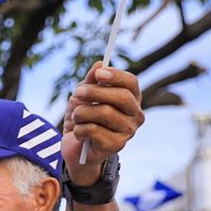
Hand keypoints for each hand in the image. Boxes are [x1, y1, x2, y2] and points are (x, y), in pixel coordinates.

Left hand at [62, 63, 142, 179]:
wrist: (75, 145)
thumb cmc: (83, 117)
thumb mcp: (83, 95)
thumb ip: (91, 81)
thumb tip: (99, 65)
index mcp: (131, 98)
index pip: (131, 82)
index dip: (115, 76)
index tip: (98, 74)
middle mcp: (135, 114)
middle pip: (121, 96)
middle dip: (94, 92)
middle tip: (77, 93)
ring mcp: (128, 131)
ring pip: (104, 113)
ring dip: (81, 113)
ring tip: (76, 117)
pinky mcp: (116, 145)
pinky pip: (93, 130)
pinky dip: (79, 129)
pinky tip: (79, 133)